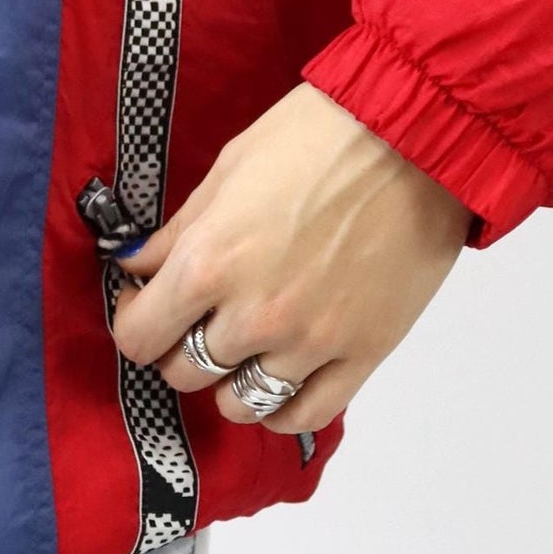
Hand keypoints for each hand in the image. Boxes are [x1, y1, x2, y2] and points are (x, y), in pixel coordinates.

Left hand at [111, 82, 472, 435]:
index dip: (135, 323)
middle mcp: (253, 315)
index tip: (146, 306)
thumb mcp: (228, 169)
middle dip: (179, 347)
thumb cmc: (319, 136)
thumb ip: (176, 232)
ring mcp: (310, 343)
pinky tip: (277, 382)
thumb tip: (135, 267)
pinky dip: (281, 410)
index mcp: (208, 263)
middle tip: (197, 321)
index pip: (139, 338)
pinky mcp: (362, 355)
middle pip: (183, 373)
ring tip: (241, 351)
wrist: (417, 137)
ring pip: (238, 403)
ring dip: (228, 381)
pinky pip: (305, 417)